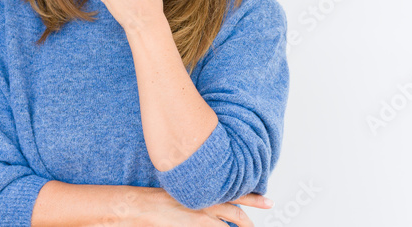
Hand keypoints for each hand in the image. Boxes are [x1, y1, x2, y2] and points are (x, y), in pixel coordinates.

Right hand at [132, 188, 269, 225]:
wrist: (142, 205)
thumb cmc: (158, 196)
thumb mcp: (183, 188)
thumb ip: (199, 193)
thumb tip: (210, 197)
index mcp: (207, 191)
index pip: (237, 194)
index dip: (255, 199)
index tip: (268, 201)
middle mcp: (209, 205)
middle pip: (239, 216)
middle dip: (251, 224)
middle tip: (258, 225)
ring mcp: (204, 220)